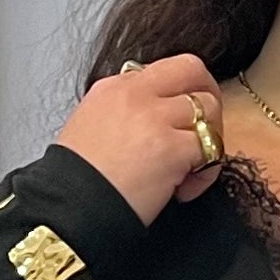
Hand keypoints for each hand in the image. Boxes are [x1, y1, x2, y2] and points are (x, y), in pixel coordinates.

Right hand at [51, 53, 226, 226]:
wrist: (68, 210)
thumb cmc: (77, 181)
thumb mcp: (89, 126)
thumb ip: (122, 112)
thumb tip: (153, 117)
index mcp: (113, 87)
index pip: (163, 70)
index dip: (179, 94)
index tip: (177, 121)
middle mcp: (135, 94)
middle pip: (192, 69)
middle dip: (209, 95)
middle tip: (207, 128)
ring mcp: (155, 118)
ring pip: (209, 108)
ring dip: (210, 139)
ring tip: (191, 171)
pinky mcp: (172, 148)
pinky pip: (211, 148)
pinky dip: (206, 172)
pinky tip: (184, 191)